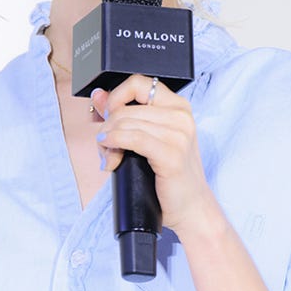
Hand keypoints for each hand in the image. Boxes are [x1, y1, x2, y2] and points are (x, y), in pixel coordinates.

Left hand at [91, 75, 223, 240]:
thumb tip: (98, 96)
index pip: (137, 83)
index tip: (106, 115)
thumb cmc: (169, 175)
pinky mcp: (172, 154)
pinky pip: (132, 138)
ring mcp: (179, 134)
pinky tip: (109, 152)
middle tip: (104, 145)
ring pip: (125, 123)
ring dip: (108, 139)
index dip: (115, 97)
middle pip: (126, 107)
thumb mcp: (146, 139)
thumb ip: (123, 116)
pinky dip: (114, 143)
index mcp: (178, 106)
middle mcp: (181, 116)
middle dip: (107, 125)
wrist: (191, 207)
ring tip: (109, 156)